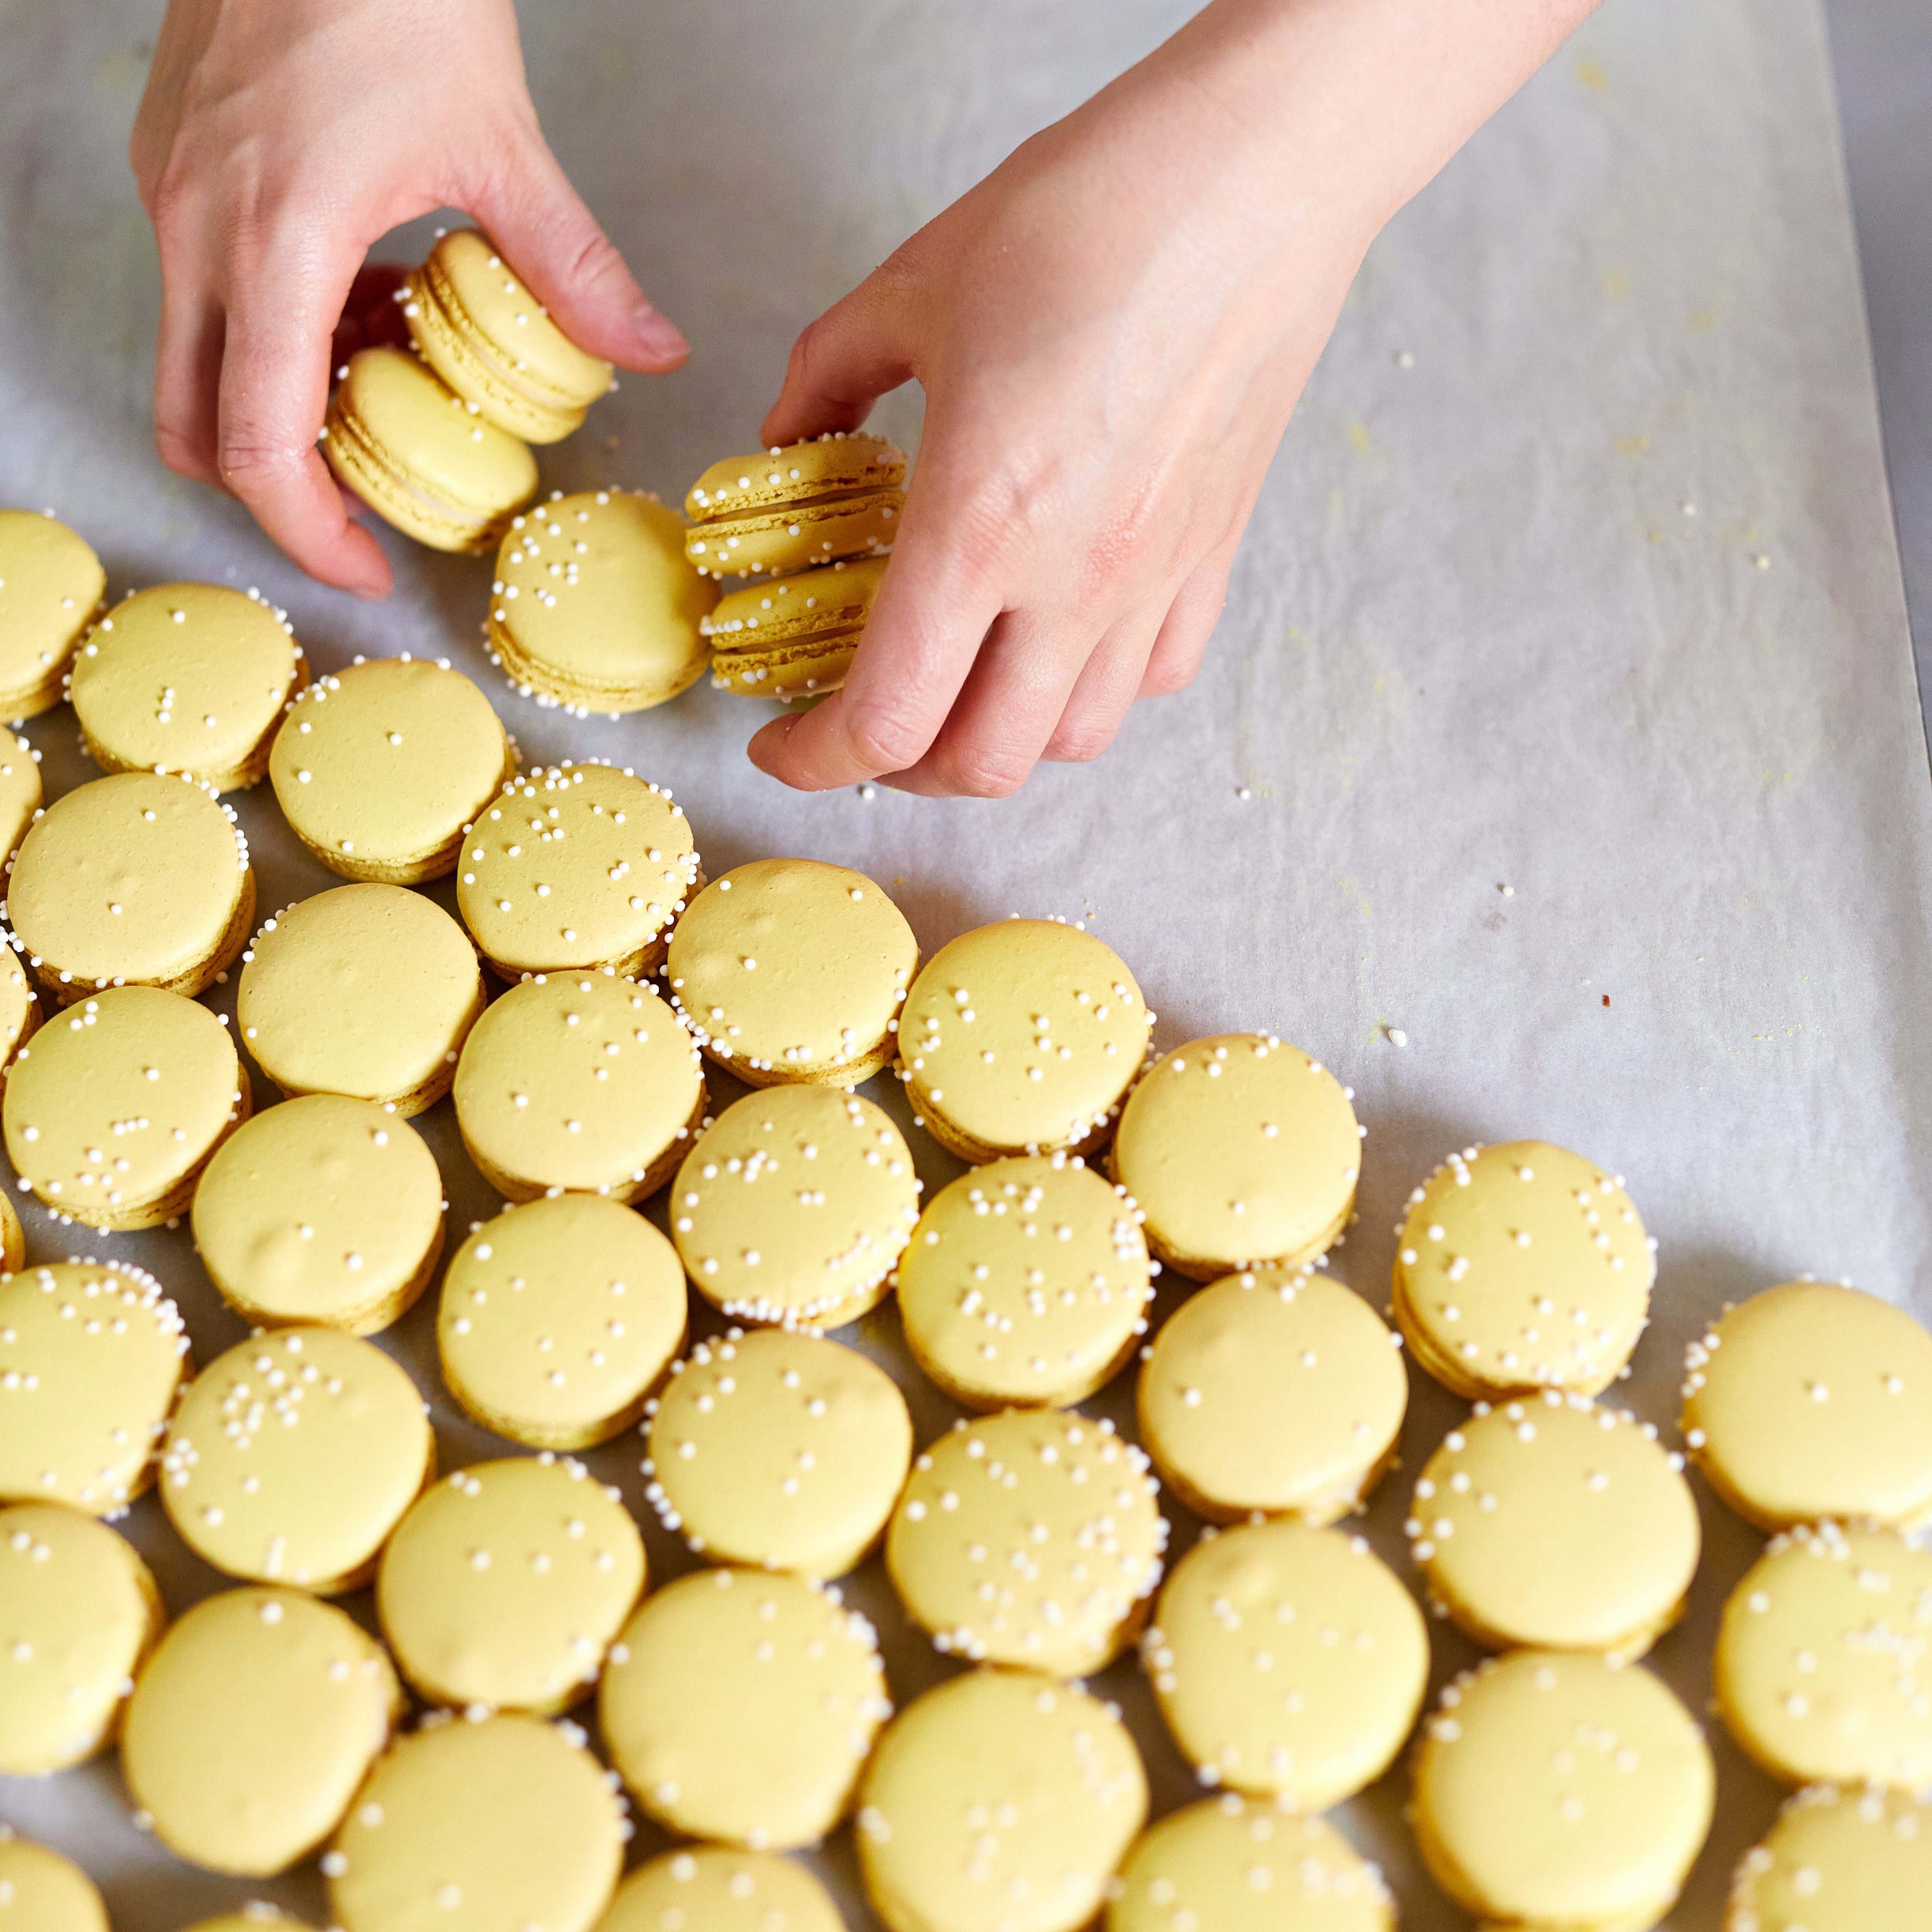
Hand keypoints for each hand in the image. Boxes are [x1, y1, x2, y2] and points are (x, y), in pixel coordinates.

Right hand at [130, 0, 688, 595]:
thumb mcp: (501, 145)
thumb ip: (575, 265)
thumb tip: (652, 348)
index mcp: (272, 240)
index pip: (257, 442)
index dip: (307, 530)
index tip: (364, 566)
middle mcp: (196, 227)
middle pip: (197, 423)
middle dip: (278, 487)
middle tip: (363, 513)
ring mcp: (172, 194)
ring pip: (197, 357)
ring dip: (282, 397)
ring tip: (384, 382)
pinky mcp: (173, 164)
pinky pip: (206, 288)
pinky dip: (274, 324)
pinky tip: (359, 299)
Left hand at [751, 0, 1596, 795]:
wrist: (1251, 179)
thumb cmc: (1085, 220)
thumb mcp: (907, 290)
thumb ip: (825, 383)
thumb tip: (787, 436)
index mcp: (980, 526)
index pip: (887, 718)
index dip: (817, 758)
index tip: (782, 742)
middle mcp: (1074, 582)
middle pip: (981, 764)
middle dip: (902, 768)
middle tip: (863, 717)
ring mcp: (1153, 581)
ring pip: (1073, 742)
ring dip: (998, 740)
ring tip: (960, 688)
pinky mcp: (1212, 558)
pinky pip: (1152, 679)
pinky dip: (1092, 690)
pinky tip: (1059, 638)